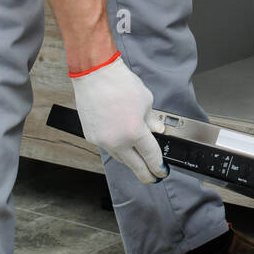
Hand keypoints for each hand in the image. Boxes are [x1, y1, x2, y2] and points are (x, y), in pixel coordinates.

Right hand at [70, 53, 166, 183]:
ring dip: (131, 162)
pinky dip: (117, 149)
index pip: (150, 156)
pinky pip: (108, 148)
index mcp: (134, 132)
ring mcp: (102, 140)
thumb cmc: (120, 83)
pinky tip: (122, 147)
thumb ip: (152, 120)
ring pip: (120, 158)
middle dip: (146, 174)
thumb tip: (158, 131)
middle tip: (152, 178)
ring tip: (138, 163)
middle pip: (135, 165)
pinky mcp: (91, 137)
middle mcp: (117, 140)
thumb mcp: (146, 101)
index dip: (158, 167)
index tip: (162, 171)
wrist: (95, 74)